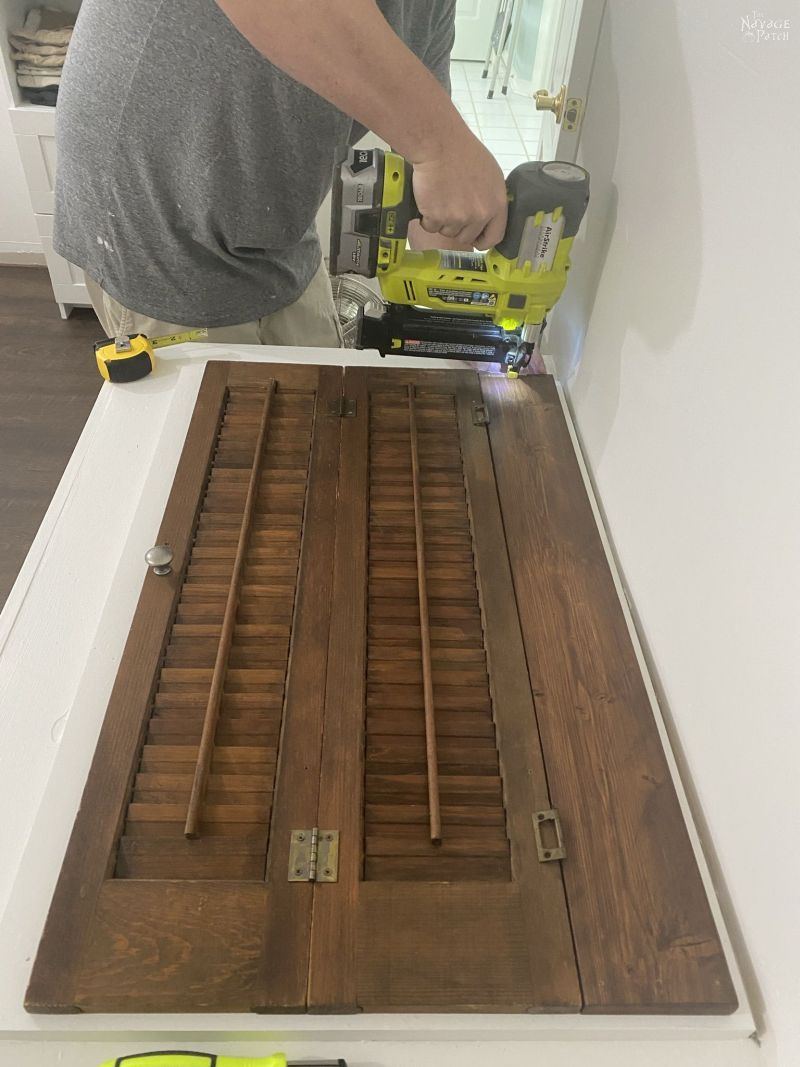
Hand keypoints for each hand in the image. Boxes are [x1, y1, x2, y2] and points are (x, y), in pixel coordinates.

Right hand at [411, 126, 507, 249]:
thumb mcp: (490, 175)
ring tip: (439, 198)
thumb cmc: (463, 152)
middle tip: (450, 208)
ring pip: (447, 232)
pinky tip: (428, 198)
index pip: (494, 237)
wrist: (439, 144)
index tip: (475, 238)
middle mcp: (479, 214)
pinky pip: (430, 226)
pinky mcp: (437, 217)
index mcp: (496, 204)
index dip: (483, 240)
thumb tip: (487, 216)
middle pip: (467, 237)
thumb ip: (491, 199)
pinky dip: (426, 216)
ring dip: (441, 221)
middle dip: (457, 228)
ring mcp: (458, 218)